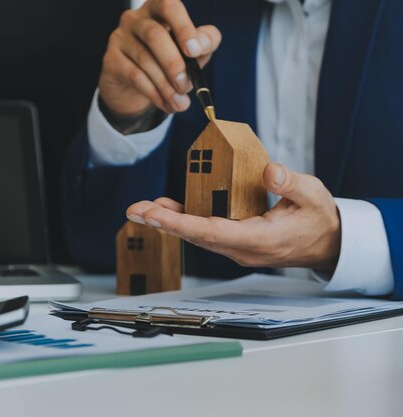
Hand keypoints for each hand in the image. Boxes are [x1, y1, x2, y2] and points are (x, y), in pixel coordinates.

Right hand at [99, 0, 221, 117]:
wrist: (135, 85)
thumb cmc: (167, 61)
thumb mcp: (191, 51)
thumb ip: (204, 43)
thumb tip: (200, 46)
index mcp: (158, 9)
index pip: (168, 6)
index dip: (183, 27)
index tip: (194, 51)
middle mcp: (135, 18)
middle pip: (154, 35)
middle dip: (173, 64)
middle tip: (185, 85)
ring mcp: (120, 37)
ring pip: (145, 60)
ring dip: (166, 85)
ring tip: (179, 103)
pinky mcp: (111, 59)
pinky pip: (135, 76)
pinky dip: (154, 93)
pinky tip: (166, 104)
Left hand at [126, 163, 341, 273]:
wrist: (326, 243)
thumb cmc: (318, 219)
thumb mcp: (313, 196)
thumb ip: (291, 183)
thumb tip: (268, 171)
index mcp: (259, 240)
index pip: (212, 232)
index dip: (181, 223)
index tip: (155, 215)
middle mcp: (241, 249)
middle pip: (195, 236)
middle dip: (163, 222)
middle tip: (135, 210)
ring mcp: (236, 247)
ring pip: (196, 235)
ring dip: (168, 221)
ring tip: (141, 208)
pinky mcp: (233, 241)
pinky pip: (204, 231)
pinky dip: (183, 219)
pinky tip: (165, 208)